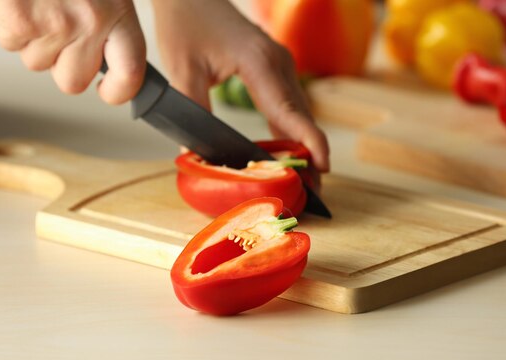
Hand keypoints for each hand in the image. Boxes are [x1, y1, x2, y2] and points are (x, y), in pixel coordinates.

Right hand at [0, 0, 145, 103]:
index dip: (118, 90)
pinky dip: (9, 26)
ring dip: (33, 41)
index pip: (131, 72)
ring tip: (38, 5)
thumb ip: (110, 21)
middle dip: (60, 64)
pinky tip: (20, 2)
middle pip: (73, 81)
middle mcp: (91, 21)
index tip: (107, 90)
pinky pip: (11, 44)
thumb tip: (111, 59)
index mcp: (118, 11)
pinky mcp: (20, 20)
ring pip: (37, 63)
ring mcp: (55, 23)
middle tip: (57, 35)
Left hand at [151, 0, 329, 171]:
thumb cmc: (185, 22)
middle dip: (310, 154)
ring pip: (298, 111)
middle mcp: (278, 63)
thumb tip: (197, 153)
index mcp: (259, 62)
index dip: (309, 140)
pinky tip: (288, 153)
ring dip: (302, 144)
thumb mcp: (182, 68)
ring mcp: (280, 64)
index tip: (323, 166)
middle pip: (302, 116)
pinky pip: (288, 104)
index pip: (290, 109)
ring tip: (304, 179)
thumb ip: (193, 111)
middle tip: (311, 191)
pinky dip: (291, 129)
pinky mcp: (274, 68)